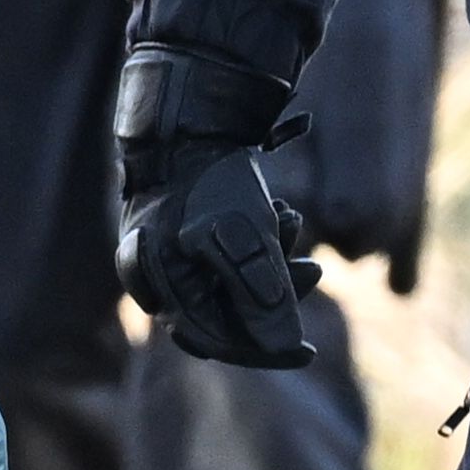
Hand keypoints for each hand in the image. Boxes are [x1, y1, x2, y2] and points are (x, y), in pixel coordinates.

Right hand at [112, 44, 317, 370]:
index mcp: (162, 286)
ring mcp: (164, 256)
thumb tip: (283, 347)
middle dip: (273, 297)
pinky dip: (256, 246)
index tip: (309, 351)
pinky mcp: (179, 234)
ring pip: (226, 284)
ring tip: (293, 224)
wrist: (190, 118)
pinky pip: (222, 259)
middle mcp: (154, 278)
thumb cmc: (214, 181)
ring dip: (270, 265)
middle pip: (222, 315)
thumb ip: (263, 296)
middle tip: (314, 271)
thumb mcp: (247, 239)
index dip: (265, 350)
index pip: (216, 341)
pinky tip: (281, 215)